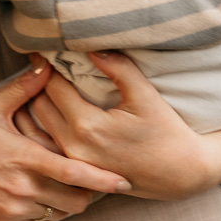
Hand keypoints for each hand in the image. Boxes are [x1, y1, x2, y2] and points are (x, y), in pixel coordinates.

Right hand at [0, 62, 131, 220]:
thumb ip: (24, 88)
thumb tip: (48, 65)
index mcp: (24, 158)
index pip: (75, 174)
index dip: (103, 180)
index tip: (124, 182)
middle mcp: (21, 188)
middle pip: (74, 201)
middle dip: (90, 194)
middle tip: (96, 183)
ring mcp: (11, 209)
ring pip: (58, 215)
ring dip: (69, 204)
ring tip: (73, 190)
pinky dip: (47, 213)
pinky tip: (45, 197)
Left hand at [25, 51, 220, 200]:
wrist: (181, 174)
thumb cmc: (167, 132)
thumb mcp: (145, 95)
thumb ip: (118, 68)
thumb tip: (92, 47)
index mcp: (88, 126)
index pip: (52, 86)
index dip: (48, 65)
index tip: (46, 51)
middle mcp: (73, 147)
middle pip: (40, 106)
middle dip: (40, 84)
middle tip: (46, 66)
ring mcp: (72, 163)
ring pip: (38, 127)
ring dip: (39, 104)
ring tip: (46, 86)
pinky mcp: (76, 172)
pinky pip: (47, 144)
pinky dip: (43, 126)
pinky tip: (53, 112)